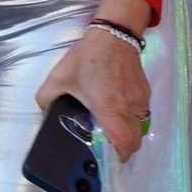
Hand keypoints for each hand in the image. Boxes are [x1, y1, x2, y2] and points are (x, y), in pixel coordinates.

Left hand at [36, 0, 151, 162]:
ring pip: (140, 127)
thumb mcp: (58, 77)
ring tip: (111, 127)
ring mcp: (139, 98)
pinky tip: (117, 108)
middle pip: (136, 141)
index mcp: (109, 108)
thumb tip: (46, 113)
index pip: (124, 143)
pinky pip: (141, 112)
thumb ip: (46, 100)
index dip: (118, 157)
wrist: (115, 32)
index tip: (107, 159)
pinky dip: (132, 118)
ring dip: (128, 133)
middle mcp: (128, 106)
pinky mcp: (144, 90)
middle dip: (123, 149)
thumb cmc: (88, 57)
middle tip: (107, 146)